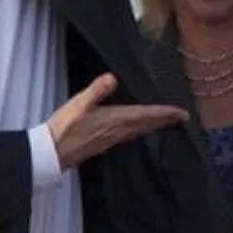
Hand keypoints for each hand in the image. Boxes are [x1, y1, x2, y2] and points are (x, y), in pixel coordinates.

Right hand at [46, 73, 188, 169]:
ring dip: (154, 125)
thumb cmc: (63, 128)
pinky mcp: (103, 143)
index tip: (183, 114)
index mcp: (114, 120)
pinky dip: (140, 130)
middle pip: (147, 125)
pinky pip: (129, 135)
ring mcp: (110, 139)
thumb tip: (112, 77)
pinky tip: (137, 130)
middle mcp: (117, 131)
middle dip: (165, 120)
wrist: (49, 154)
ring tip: (166, 122)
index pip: (146, 115)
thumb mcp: (78, 104)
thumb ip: (96, 90)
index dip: (165, 113)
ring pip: (139, 131)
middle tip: (183, 118)